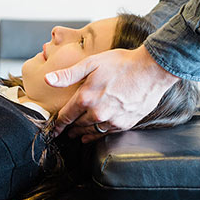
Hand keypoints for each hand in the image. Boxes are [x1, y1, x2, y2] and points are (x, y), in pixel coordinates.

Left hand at [45, 45, 178, 142]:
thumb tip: (48, 80)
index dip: (58, 124)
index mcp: (86, 98)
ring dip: (82, 134)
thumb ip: (68, 74)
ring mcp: (112, 120)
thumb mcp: (92, 63)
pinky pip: (106, 134)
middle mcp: (97, 113)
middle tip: (66, 132)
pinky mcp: (125, 124)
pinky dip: (98, 135)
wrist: (151, 70)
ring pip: (91, 132)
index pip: (66, 116)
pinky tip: (95, 135)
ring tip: (78, 136)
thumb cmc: (122, 63)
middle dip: (70, 129)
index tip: (54, 130)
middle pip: (78, 125)